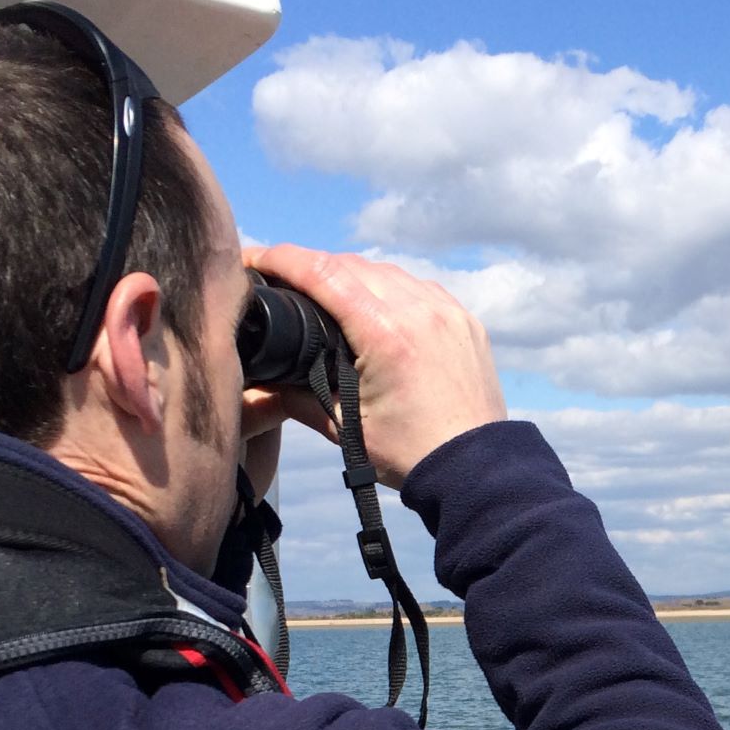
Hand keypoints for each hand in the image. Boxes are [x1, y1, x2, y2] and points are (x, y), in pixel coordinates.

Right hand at [244, 246, 506, 487]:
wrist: (476, 471)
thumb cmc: (411, 455)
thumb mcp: (344, 428)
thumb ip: (295, 396)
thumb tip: (259, 380)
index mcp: (386, 334)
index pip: (322, 274)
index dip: (281, 260)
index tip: (253, 259)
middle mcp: (420, 311)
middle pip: (351, 265)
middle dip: (311, 266)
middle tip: (283, 279)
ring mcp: (448, 312)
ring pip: (387, 271)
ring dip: (351, 274)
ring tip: (326, 291)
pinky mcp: (465, 321)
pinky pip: (419, 287)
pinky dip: (390, 288)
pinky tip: (375, 304)